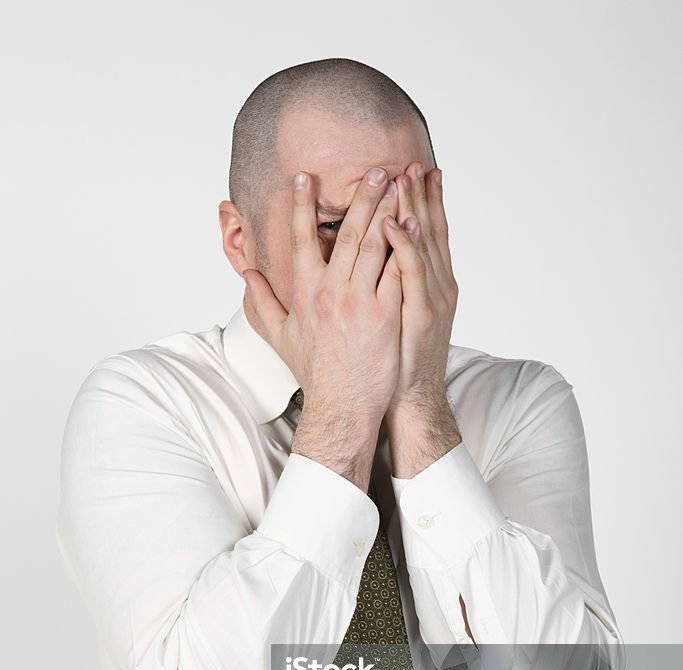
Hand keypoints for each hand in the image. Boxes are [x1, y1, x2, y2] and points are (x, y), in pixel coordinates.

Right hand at [243, 166, 405, 489]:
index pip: (300, 240)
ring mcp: (360, 302)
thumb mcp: (280, 337)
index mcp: (304, 294)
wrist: (342, 406)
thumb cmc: (315, 374)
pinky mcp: (386, 315)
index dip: (301, 206)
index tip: (304, 177)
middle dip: (360, 197)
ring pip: (374, 245)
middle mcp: (331, 293)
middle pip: (345, 234)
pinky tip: (415, 223)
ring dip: (387, 211)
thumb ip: (262, 302)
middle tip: (374, 169)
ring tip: (398, 183)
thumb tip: (248, 276)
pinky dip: (406, 245)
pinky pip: (397, 271)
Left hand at [381, 163, 461, 475]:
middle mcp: (433, 285)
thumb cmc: (392, 362)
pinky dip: (404, 245)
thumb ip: (382, 287)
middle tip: (413, 162)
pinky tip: (392, 222)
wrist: (408, 398)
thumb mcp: (391, 318)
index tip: (413, 170)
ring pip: (422, 243)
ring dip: (414, 207)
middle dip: (420, 195)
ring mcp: (429, 298)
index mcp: (423, 283)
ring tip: (405, 176)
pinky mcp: (420, 313)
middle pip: (427, 230)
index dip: (420, 202)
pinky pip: (410, 272)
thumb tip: (364, 264)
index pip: (423, 233)